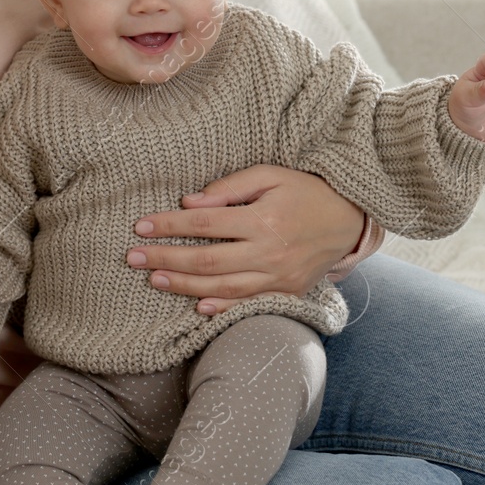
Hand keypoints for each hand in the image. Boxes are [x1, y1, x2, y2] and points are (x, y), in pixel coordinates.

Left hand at [126, 164, 363, 314]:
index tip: (141, 226)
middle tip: (133, 257)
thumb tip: (190, 201)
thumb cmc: (307, 191)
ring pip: (222, 287)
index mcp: (262, 219)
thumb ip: (231, 186)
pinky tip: (196, 307)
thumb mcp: (271, 175)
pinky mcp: (286, 293)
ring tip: (154, 278)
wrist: (351, 220)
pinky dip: (221, 309)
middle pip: (206, 260)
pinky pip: (248, 305)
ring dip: (184, 285)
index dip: (170, 225)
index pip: (204, 223)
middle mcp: (268, 253)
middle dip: (166, 258)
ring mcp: (278, 278)